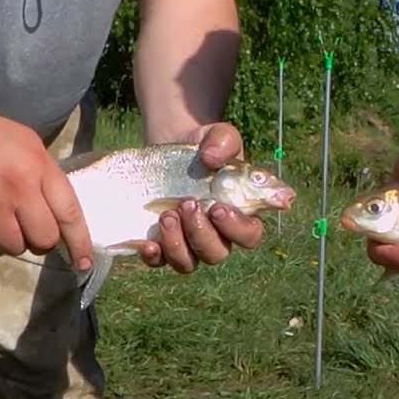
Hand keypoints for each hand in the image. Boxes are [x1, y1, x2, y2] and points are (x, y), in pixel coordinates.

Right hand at [0, 107, 95, 270]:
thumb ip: (48, 177)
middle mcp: (19, 191)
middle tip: (33, 229)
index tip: (85, 263)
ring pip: (15, 247)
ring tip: (6, 222)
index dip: (80, 243)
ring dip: (14, 241)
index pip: (69, 214)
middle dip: (42, 241)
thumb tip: (61, 213)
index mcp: (40, 170)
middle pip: (44, 240)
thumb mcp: (31, 145)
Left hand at [137, 122, 265, 273]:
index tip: (218, 207)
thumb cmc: (206, 146)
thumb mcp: (220, 136)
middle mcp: (216, 234)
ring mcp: (188, 242)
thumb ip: (224, 142)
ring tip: (167, 215)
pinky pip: (159, 261)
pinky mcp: (161, 241)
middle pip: (216, 253)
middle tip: (188, 203)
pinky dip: (154, 256)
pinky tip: (148, 243)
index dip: (237, 229)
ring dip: (177, 244)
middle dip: (201, 233)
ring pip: (188, 263)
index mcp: (239, 214)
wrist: (174, 145)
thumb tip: (210, 158)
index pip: (250, 234)